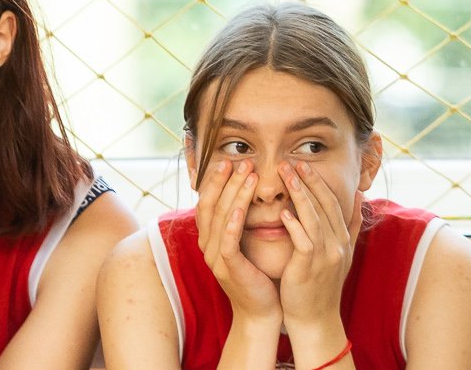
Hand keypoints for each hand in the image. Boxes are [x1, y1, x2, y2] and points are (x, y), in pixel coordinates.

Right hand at [196, 159, 280, 325]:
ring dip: (234, 195)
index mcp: (212, 240)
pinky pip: (228, 244)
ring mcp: (217, 260)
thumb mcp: (247, 243)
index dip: (215, 181)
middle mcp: (209, 247)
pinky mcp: (229, 270)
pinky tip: (241, 210)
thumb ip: (242, 220)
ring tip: (247, 175)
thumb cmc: (259, 274)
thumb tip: (247, 189)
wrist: (262, 311)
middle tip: (238, 161)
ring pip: (220, 220)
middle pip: (210, 207)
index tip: (227, 159)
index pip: (208, 203)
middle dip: (223, 181)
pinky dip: (232, 225)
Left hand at [275, 162, 356, 359]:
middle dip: (309, 180)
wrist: (316, 320)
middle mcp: (338, 243)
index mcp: (343, 238)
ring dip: (300, 194)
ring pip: (315, 217)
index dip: (319, 181)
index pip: (333, 201)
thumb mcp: (343, 254)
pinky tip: (283, 213)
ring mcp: (326, 255)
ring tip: (286, 176)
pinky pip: (304, 240)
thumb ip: (351, 224)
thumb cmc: (322, 287)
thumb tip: (359, 196)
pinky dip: (295, 225)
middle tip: (292, 161)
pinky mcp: (310, 267)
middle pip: (325, 204)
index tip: (304, 164)